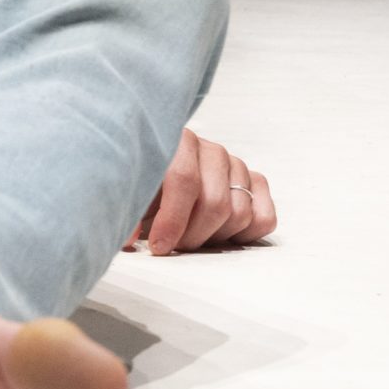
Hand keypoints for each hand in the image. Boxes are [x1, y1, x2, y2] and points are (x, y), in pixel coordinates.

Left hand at [123, 128, 276, 255]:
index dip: (172, 219)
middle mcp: (213, 151)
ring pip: (240, 214)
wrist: (161, 168)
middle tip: (174, 246)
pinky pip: (264, 219)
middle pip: (216, 204)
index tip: (158, 246)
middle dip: (192, 235)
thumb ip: (125, 210)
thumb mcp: (130, 192)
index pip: (184, 180)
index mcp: (179, 141)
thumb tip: (125, 238)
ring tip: (190, 239)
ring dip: (214, 238)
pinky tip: (219, 236)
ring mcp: (237, 166)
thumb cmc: (144, 184)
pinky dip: (244, 236)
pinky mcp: (255, 182)